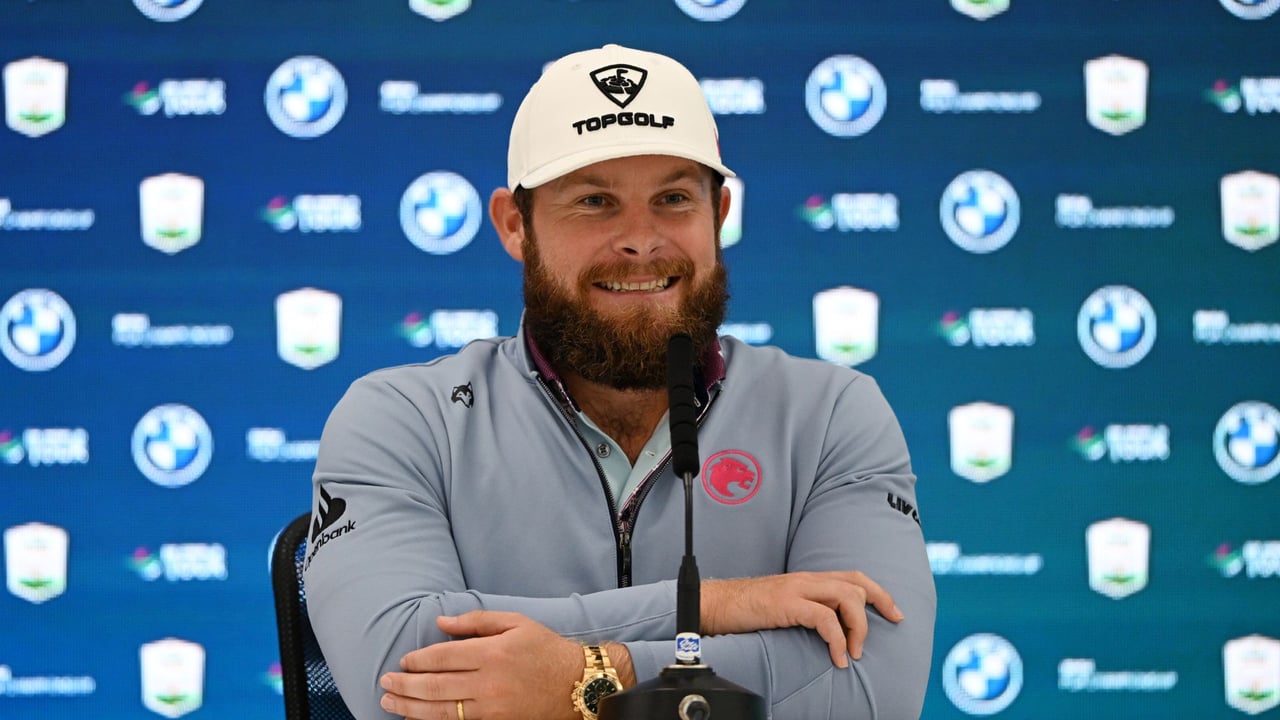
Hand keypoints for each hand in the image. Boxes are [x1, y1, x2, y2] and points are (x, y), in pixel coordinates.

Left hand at [379, 611, 581, 719]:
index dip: (417, 660)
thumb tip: (440, 623)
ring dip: (410, 707)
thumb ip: (476, 621)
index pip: (443, 657)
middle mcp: (489, 682)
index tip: (403, 661)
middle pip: (435, 686)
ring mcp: (492, 707)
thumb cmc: (545, 650)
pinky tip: (416, 718)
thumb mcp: (515, 623)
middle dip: (405, 685)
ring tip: (390, 702)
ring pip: (441, 710)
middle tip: (385, 683)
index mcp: (492, 652)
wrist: (577, 685)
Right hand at [701, 571, 903, 667]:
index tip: (894, 613)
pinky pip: (825, 619)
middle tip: (878, 636)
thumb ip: (807, 609)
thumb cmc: (748, 609)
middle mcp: (806, 579)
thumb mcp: (784, 605)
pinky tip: (837, 657)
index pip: (853, 576)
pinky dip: (837, 640)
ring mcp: (797, 589)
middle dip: (876, 609)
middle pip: (856, 584)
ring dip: (857, 628)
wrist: (716, 604)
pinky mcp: (788, 603)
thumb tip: (832, 629)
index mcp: (808, 579)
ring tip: (853, 653)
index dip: (879, 592)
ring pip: (846, 597)